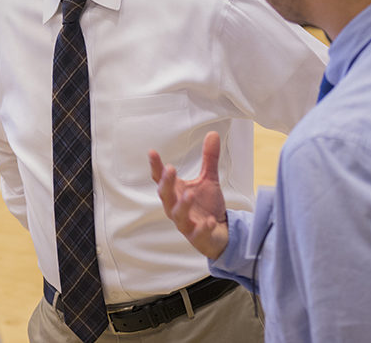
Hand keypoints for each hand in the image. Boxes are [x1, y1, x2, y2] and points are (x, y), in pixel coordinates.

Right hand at [149, 132, 229, 259]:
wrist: (218, 233)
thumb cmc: (206, 205)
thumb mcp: (209, 179)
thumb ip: (209, 159)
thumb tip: (213, 133)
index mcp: (176, 193)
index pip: (161, 179)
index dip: (155, 166)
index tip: (152, 152)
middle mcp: (176, 208)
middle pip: (166, 196)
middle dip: (167, 183)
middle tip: (170, 169)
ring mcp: (186, 223)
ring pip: (179, 215)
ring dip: (183, 204)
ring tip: (189, 193)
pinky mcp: (198, 237)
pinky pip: (198, 233)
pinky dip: (203, 227)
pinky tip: (209, 220)